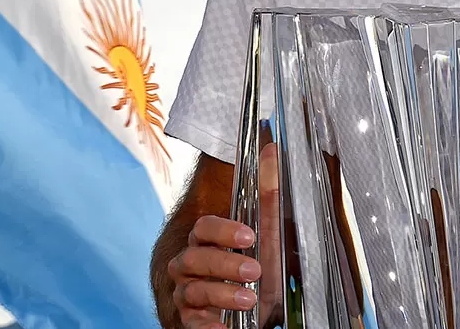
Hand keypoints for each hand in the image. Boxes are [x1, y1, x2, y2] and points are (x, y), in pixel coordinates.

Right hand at [167, 145, 281, 328]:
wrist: (247, 304)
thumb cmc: (251, 262)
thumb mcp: (266, 232)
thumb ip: (268, 195)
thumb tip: (273, 149)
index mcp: (204, 240)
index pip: (203, 228)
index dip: (223, 231)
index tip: (249, 235)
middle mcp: (189, 266)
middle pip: (193, 260)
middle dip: (223, 264)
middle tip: (254, 269)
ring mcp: (187, 295)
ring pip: (192, 292)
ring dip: (221, 294)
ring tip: (250, 298)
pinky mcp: (190, 321)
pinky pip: (192, 325)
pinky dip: (206, 328)